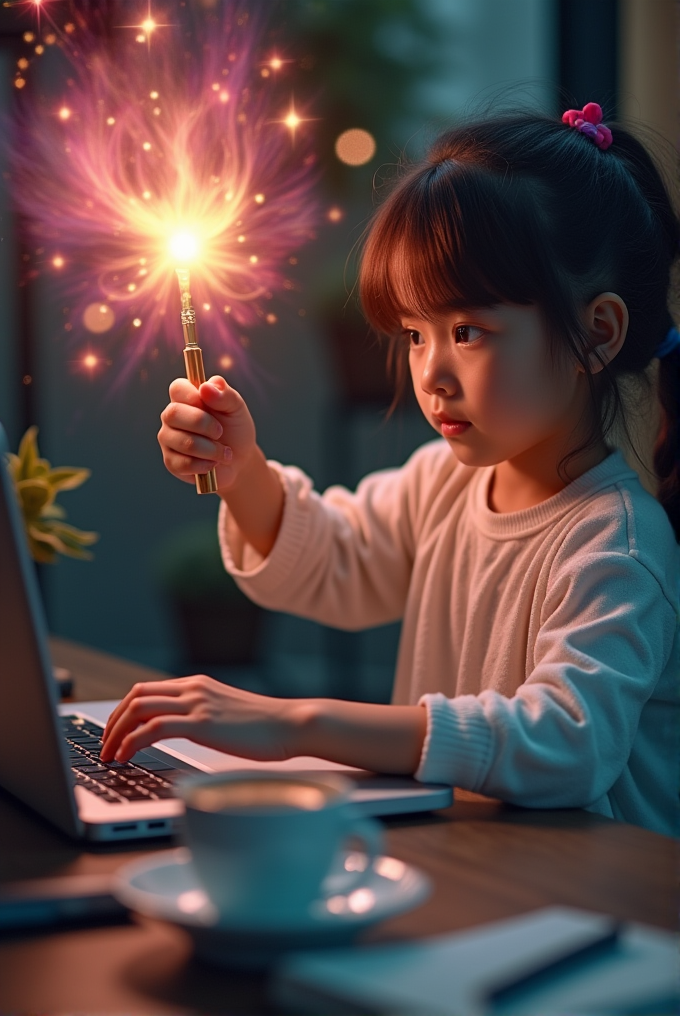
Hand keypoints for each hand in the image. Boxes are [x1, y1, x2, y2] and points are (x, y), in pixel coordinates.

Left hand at [99, 675, 296, 762]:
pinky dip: (131, 742)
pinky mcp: (201, 723)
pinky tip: (125, 757)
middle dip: (112, 722)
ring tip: (109, 755)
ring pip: (138, 709)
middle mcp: (193, 689)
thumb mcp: (226, 713)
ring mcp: (197, 704)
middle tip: (104, 746)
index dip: (122, 712)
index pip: (146, 690)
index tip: (114, 733)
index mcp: (197, 685)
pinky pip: (152, 729)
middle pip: (135, 696)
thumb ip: (203, 715)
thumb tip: (182, 731)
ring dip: (115, 733)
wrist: (292, 724)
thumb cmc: (266, 727)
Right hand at [157, 375, 256, 492]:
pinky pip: (183, 464)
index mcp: (185, 397)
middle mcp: (171, 416)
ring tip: (225, 452)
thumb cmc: (235, 428)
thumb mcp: (237, 408)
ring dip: (211, 449)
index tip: (211, 405)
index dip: (193, 396)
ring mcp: (168, 439)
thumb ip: (225, 395)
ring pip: (183, 442)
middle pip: (173, 414)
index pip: (177, 388)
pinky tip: (213, 463)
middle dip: (204, 424)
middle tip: (221, 432)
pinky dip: (205, 465)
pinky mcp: (171, 462)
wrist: (239, 460)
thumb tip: (206, 387)